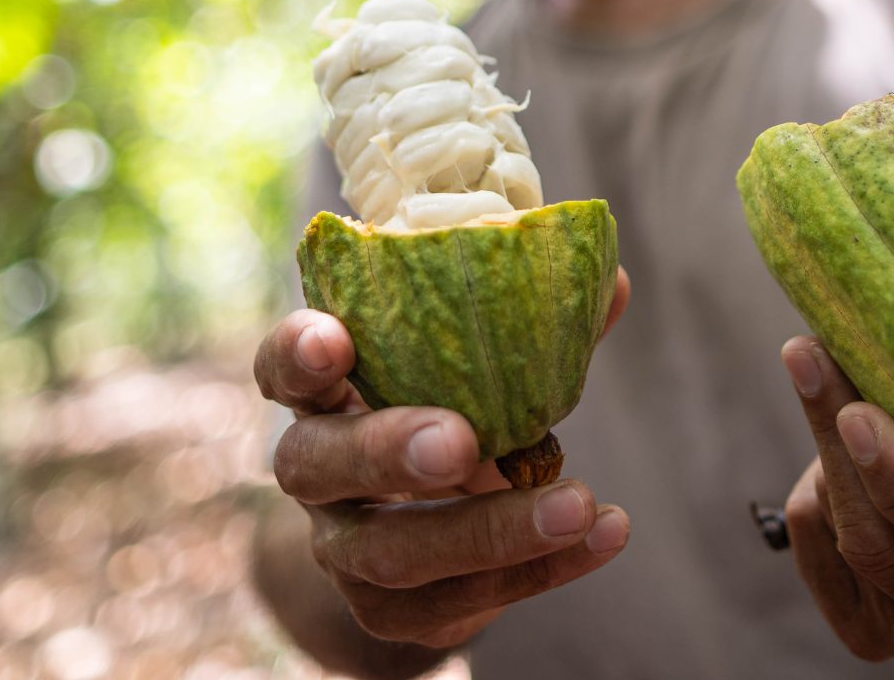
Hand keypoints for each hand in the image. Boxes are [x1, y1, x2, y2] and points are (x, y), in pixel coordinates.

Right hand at [253, 267, 632, 648]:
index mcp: (323, 392)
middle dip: (387, 451)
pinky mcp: (387, 610)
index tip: (334, 336)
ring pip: (390, 552)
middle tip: (461, 443)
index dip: (297, 352)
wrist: (426, 537)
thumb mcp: (472, 369)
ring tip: (576, 505)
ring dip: (490, 532)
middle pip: (316, 465)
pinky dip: (538, 570)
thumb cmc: (451, 413)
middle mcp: (314, 471)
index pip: (281, 366)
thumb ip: (531, 324)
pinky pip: (456, 601)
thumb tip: (612, 284)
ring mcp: (343, 547)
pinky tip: (603, 536)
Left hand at [778, 296, 893, 673]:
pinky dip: (815, 482)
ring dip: (822, 448)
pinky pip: (816, 551)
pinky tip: (826, 418)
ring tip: (816, 354)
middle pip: (889, 552)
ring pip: (847, 543)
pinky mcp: (869, 626)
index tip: (865, 408)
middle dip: (843, 451)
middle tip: (814, 351)